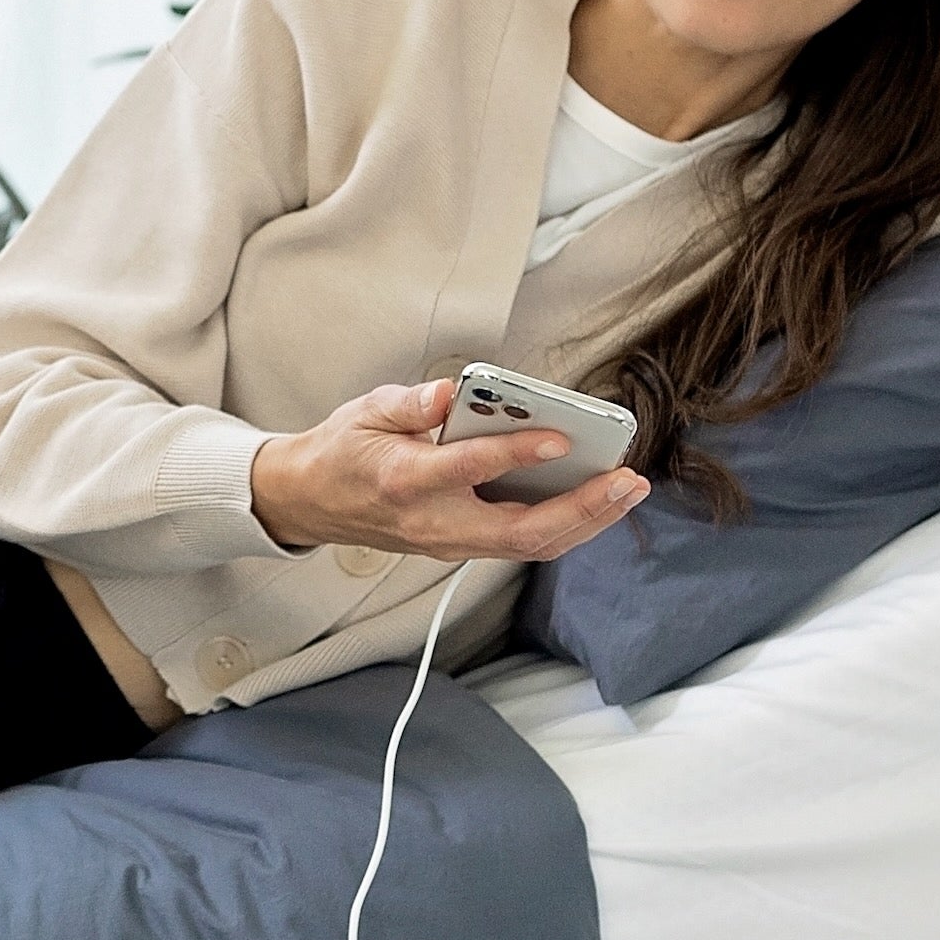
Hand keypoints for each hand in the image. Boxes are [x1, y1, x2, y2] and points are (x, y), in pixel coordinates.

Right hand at [249, 378, 654, 563]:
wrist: (312, 501)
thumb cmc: (344, 450)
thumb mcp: (367, 411)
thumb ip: (410, 403)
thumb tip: (449, 393)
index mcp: (406, 481)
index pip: (471, 470)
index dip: (518, 455)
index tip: (561, 438)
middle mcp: (433, 523)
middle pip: (520, 531)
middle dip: (582, 509)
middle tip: (627, 481)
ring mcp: (449, 543)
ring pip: (529, 546)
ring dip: (585, 522)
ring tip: (627, 491)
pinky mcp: (460, 547)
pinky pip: (521, 544)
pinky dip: (566, 526)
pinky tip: (596, 502)